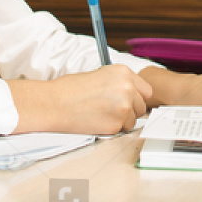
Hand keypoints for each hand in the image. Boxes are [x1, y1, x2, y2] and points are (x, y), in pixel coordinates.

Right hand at [7, 64, 151, 135]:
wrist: (56, 103)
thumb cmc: (72, 89)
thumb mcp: (101, 75)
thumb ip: (120, 83)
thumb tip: (133, 94)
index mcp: (124, 73)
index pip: (146, 90)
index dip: (137, 97)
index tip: (129, 101)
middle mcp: (128, 88)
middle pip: (142, 106)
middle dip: (130, 110)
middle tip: (111, 109)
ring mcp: (124, 107)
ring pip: (133, 120)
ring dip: (121, 120)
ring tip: (101, 114)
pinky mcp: (116, 124)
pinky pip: (121, 129)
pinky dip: (112, 128)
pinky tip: (98, 120)